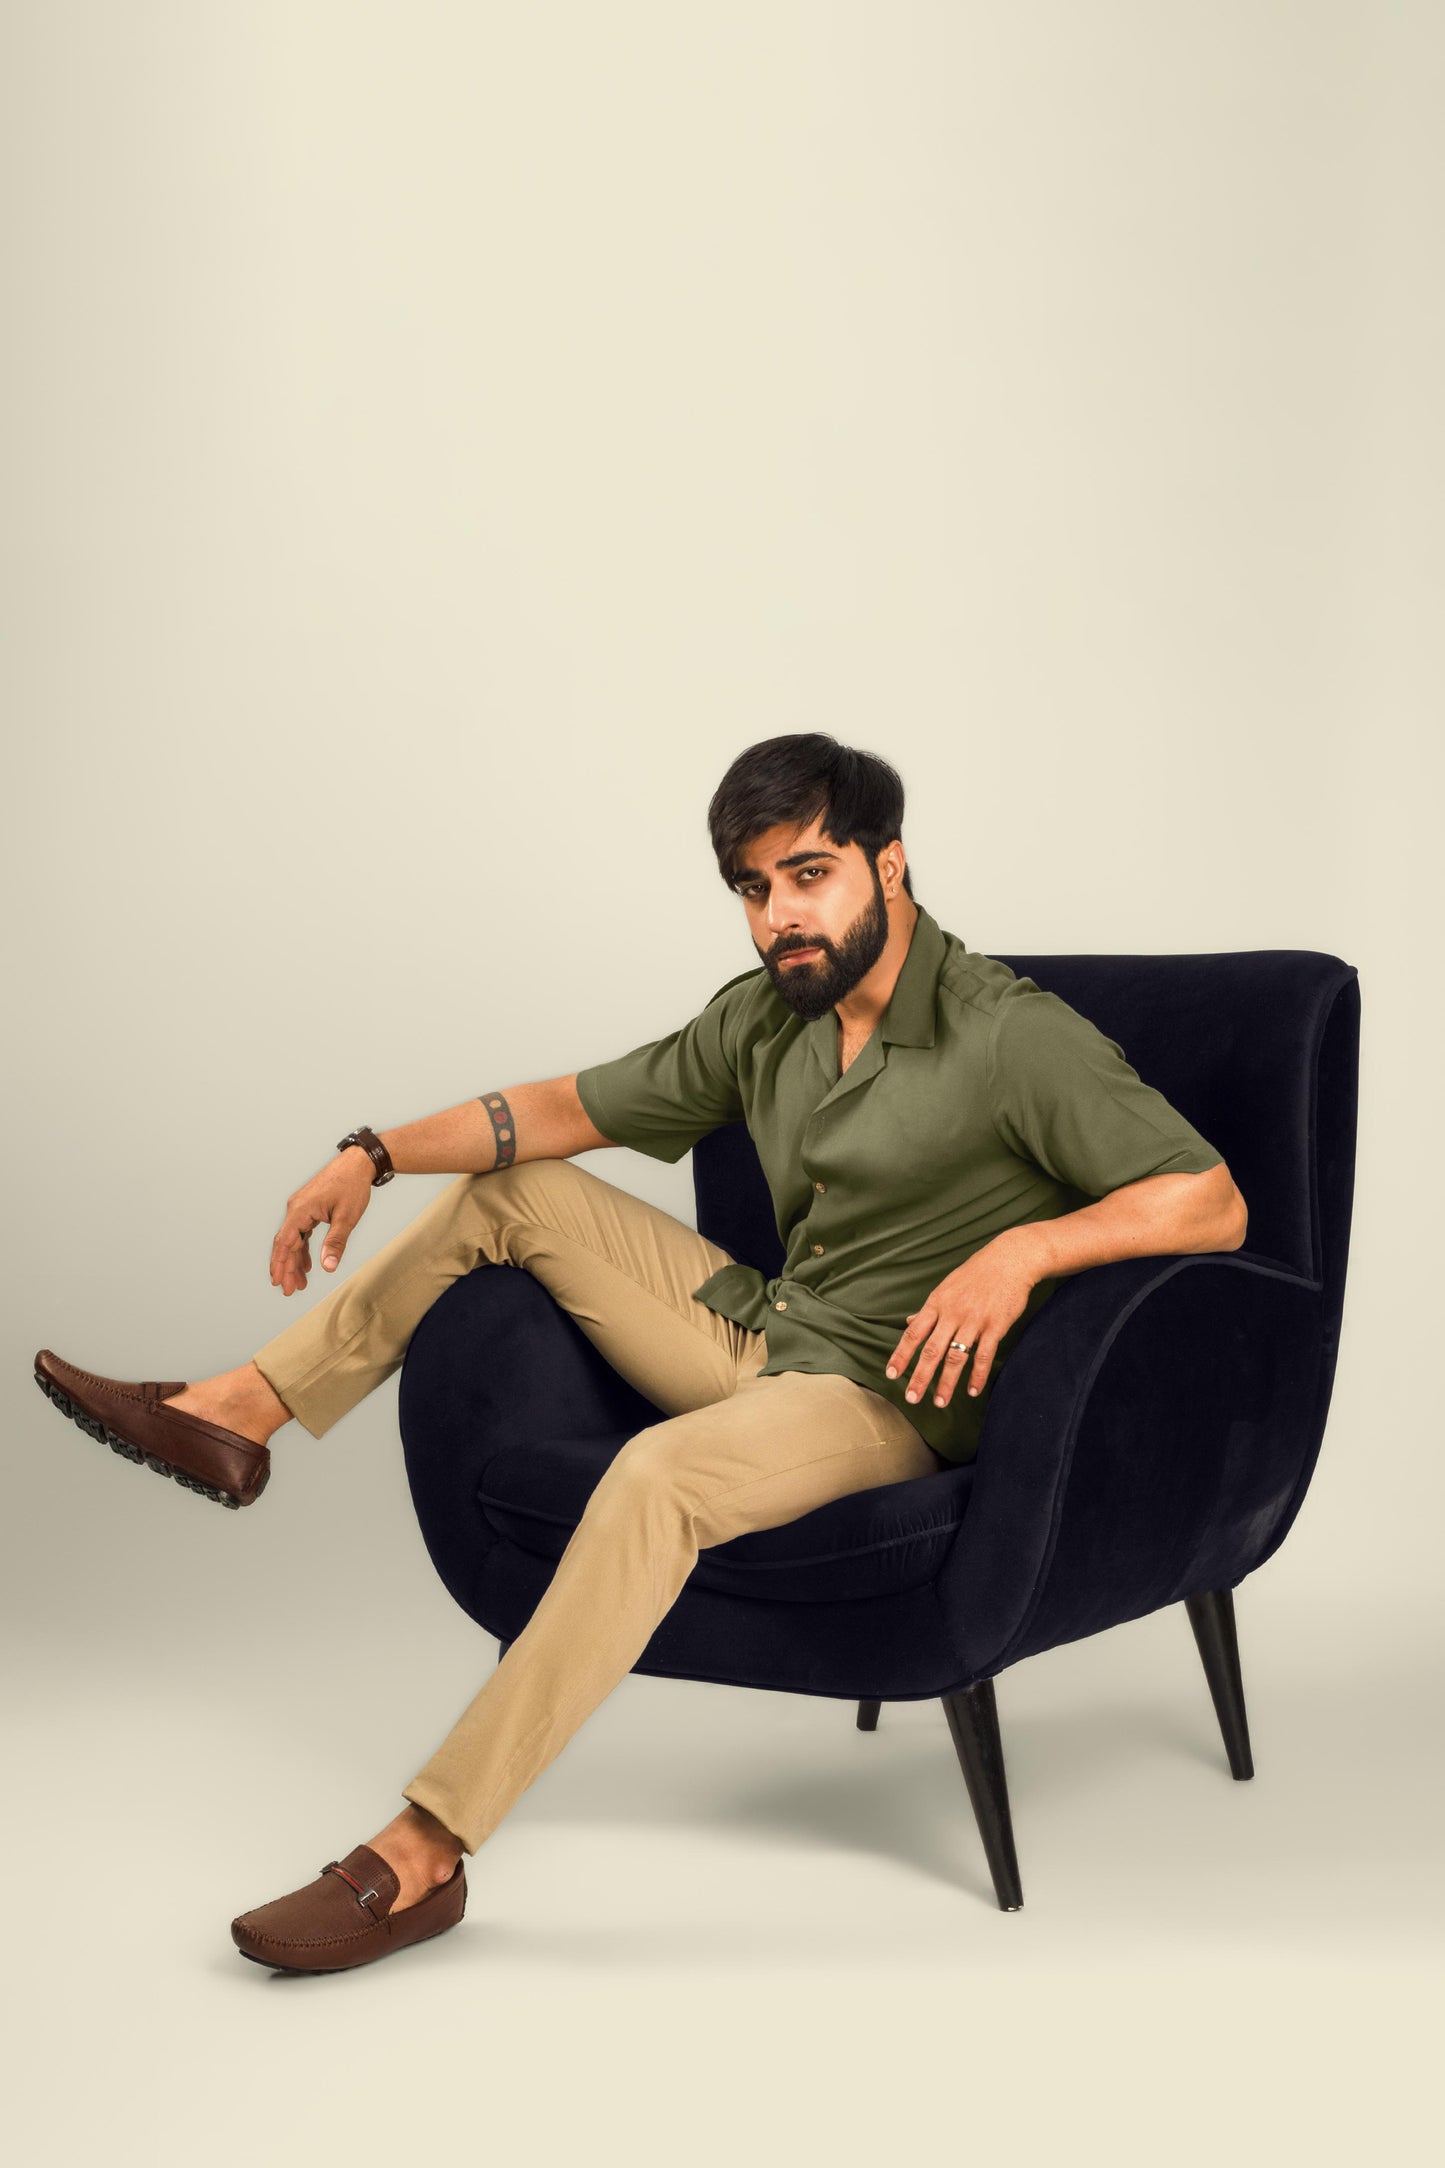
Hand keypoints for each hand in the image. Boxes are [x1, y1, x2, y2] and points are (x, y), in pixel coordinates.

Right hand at [270, 1150, 375, 1295]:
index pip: (285, 1242)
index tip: (279, 1282)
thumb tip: (328, 1266)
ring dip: (295, 1261)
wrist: (358, 1162)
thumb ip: (335, 1243)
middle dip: (287, 1268)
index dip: (280, 1264)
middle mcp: (296, 1208)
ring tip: (300, 1282)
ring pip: (293, 1239)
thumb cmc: (352, 1185)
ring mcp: (301, 1207)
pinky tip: (308, 1264)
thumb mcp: (346, 1217)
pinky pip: (301, 1232)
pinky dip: (303, 1249)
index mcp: (301, 1210)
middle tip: (290, 1290)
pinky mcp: (309, 1208)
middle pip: (286, 1243)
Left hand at [883, 1230, 1037, 1408]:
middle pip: (932, 1350)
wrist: (1010, 1260)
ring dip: (947, 1382)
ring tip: (939, 1402)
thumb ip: (929, 1309)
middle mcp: (952, 1314)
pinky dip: (977, 1375)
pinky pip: (983, 1355)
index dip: (901, 1355)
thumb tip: (908, 1322)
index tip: (891, 1374)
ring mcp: (974, 1320)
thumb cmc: (976, 1274)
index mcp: (937, 1304)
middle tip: (911, 1398)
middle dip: (920, 1376)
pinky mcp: (995, 1326)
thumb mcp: (946, 1288)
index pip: (913, 1334)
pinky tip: (972, 1390)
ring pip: (956, 1357)